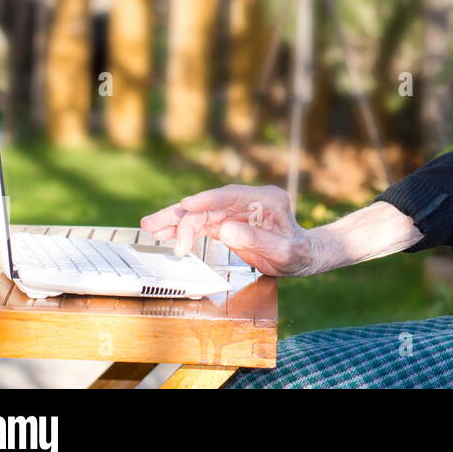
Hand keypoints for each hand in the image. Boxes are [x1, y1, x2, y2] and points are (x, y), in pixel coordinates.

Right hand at [140, 185, 313, 277]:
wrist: (303, 256)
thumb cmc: (297, 252)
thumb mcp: (283, 251)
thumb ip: (256, 239)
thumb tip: (225, 229)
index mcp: (266, 199)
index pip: (230, 195)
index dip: (206, 200)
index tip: (186, 205)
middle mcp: (248, 201)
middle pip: (209, 205)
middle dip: (181, 215)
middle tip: (153, 224)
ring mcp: (236, 211)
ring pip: (201, 214)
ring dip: (176, 222)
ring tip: (150, 229)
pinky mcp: (227, 223)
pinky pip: (202, 225)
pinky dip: (184, 231)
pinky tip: (165, 236)